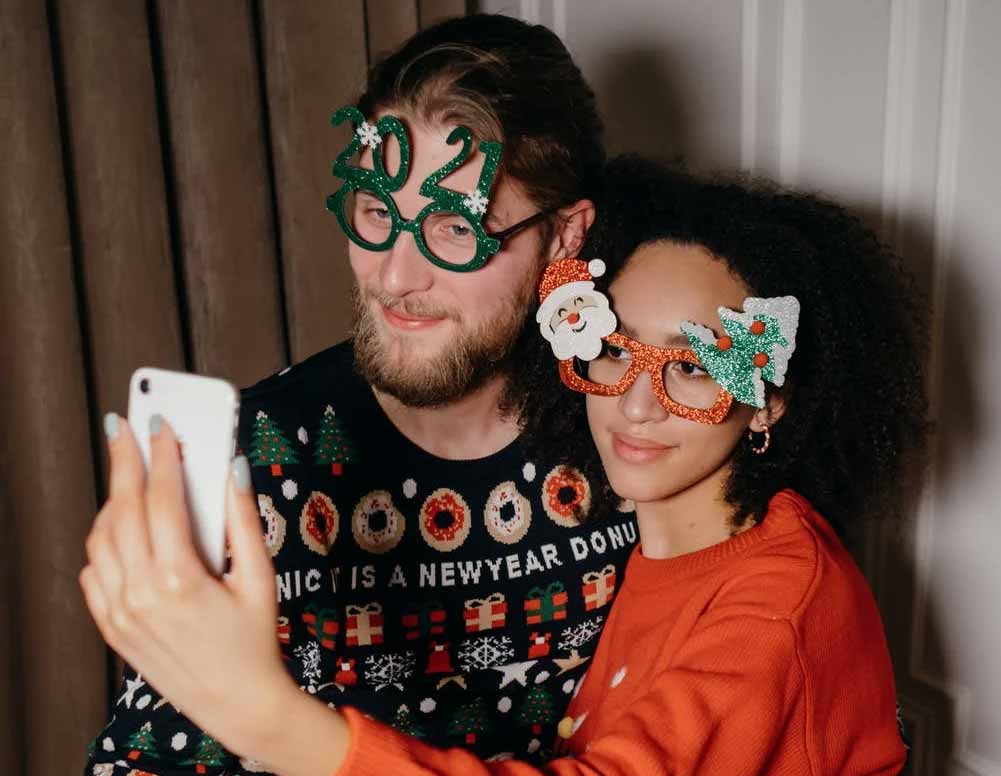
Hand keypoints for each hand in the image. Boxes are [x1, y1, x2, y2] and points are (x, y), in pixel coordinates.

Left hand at [79, 414, 294, 758]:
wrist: (236, 702)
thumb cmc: (254, 639)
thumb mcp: (260, 577)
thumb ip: (243, 518)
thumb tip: (233, 466)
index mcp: (180, 579)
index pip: (162, 499)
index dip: (162, 455)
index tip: (162, 424)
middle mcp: (140, 595)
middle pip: (122, 510)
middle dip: (124, 462)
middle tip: (125, 429)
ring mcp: (120, 613)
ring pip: (100, 539)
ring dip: (112, 501)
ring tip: (129, 477)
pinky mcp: (112, 628)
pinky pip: (92, 573)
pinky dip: (103, 543)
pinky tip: (123, 529)